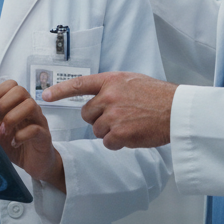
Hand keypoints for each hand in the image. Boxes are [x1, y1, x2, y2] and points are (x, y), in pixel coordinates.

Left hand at [0, 80, 64, 191]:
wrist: (35, 164)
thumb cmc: (15, 145)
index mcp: (18, 104)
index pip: (10, 85)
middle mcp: (29, 108)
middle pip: (20, 91)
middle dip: (3, 104)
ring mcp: (38, 121)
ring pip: (30, 105)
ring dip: (12, 118)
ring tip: (4, 132)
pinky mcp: (44, 136)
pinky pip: (35, 129)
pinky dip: (21, 136)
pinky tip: (14, 143)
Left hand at [42, 72, 176, 149]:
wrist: (177, 110)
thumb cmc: (158, 96)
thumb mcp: (133, 81)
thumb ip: (113, 87)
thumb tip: (99, 97)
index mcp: (111, 81)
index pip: (79, 84)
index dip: (61, 91)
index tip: (46, 96)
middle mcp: (109, 96)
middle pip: (86, 114)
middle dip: (98, 119)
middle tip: (118, 118)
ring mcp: (113, 115)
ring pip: (96, 130)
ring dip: (109, 132)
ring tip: (130, 124)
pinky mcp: (119, 133)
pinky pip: (107, 142)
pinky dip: (118, 142)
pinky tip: (132, 135)